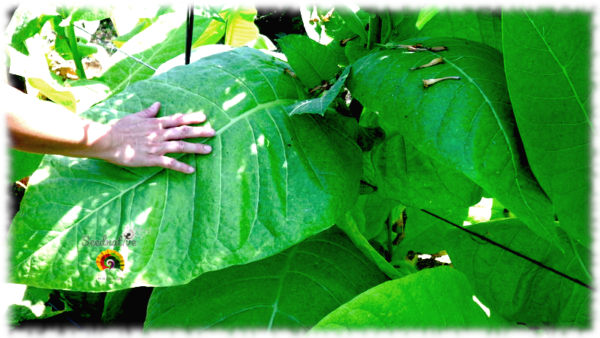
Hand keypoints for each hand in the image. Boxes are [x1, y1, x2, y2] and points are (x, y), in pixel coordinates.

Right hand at [93, 102, 214, 173]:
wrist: (107, 141)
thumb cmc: (119, 128)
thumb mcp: (135, 116)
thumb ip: (148, 112)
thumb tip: (158, 104)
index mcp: (155, 123)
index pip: (178, 119)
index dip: (192, 118)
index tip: (204, 117)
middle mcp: (159, 133)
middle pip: (184, 131)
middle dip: (200, 132)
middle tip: (214, 133)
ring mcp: (157, 146)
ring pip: (181, 146)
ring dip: (196, 148)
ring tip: (209, 150)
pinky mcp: (152, 158)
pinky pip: (170, 163)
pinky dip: (182, 166)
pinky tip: (192, 170)